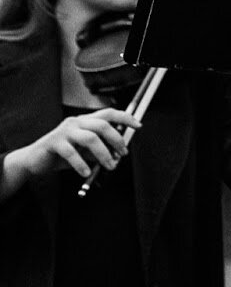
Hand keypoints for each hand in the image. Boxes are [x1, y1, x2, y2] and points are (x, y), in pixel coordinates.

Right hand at [13, 108, 138, 181]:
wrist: (35, 160)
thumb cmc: (63, 155)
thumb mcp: (85, 152)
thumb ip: (100, 149)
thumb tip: (118, 153)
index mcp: (85, 121)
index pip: (108, 113)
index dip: (124, 118)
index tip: (138, 125)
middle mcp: (76, 122)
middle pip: (102, 125)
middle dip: (117, 140)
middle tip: (123, 154)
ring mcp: (64, 131)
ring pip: (90, 138)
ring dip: (104, 154)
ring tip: (109, 166)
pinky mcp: (53, 142)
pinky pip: (71, 152)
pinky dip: (81, 164)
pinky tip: (85, 173)